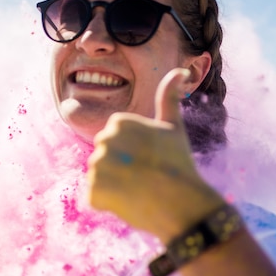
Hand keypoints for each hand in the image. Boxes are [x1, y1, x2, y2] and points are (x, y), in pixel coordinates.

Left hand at [88, 68, 221, 241]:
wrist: (181, 204)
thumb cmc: (179, 164)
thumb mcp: (174, 126)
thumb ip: (169, 97)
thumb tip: (179, 71)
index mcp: (119, 122)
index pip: (114, 141)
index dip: (132, 155)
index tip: (149, 160)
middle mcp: (103, 140)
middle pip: (105, 159)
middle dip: (120, 170)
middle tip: (144, 177)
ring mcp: (97, 166)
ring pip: (100, 178)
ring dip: (115, 187)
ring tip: (137, 190)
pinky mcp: (94, 191)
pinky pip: (96, 198)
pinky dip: (110, 204)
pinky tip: (128, 202)